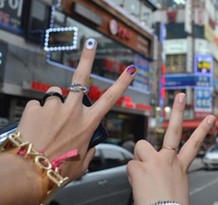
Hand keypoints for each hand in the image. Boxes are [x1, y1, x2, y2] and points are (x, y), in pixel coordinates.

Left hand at [0, 38, 135, 203]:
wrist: (30, 169)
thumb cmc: (57, 169)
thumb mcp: (81, 163)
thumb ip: (88, 151)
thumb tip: (89, 146)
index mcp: (88, 123)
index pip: (111, 98)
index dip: (123, 82)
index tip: (130, 69)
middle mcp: (74, 111)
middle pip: (82, 78)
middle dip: (87, 58)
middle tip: (90, 43)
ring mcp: (55, 107)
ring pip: (55, 95)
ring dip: (53, 105)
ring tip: (46, 123)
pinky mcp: (36, 107)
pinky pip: (37, 106)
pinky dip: (36, 114)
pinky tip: (35, 126)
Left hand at [127, 93, 214, 204]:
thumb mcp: (175, 187)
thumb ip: (166, 173)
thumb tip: (153, 171)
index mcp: (181, 167)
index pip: (194, 144)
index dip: (202, 130)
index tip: (209, 117)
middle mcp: (170, 160)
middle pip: (174, 131)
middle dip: (178, 111)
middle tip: (180, 96)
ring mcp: (155, 161)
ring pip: (140, 147)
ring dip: (139, 158)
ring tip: (143, 175)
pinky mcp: (140, 166)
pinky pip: (130, 166)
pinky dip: (131, 175)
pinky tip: (138, 184)